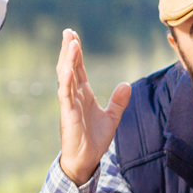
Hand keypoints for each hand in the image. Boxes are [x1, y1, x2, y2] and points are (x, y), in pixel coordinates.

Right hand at [57, 29, 130, 184]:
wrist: (86, 160)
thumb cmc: (94, 140)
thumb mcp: (112, 117)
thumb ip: (118, 101)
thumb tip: (126, 84)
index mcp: (83, 94)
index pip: (78, 69)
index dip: (76, 53)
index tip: (74, 37)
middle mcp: (74, 96)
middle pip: (70, 67)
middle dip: (69, 50)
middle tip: (68, 32)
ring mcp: (70, 104)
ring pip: (66, 77)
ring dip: (68, 59)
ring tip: (71, 43)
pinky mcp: (68, 114)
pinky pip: (66, 94)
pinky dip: (67, 80)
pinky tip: (69, 69)